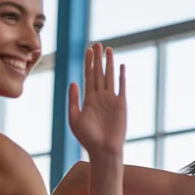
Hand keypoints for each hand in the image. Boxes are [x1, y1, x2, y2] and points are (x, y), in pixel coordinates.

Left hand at [68, 43, 125, 158]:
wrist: (103, 151)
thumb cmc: (87, 139)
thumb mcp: (75, 118)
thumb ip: (73, 100)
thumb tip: (73, 82)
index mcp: (88, 99)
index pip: (88, 76)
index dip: (88, 63)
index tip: (88, 50)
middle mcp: (100, 97)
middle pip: (98, 73)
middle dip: (97, 59)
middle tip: (97, 44)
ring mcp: (111, 100)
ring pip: (109, 77)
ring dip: (108, 63)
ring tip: (108, 49)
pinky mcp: (121, 105)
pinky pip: (121, 87)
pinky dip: (121, 77)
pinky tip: (120, 66)